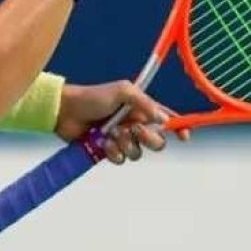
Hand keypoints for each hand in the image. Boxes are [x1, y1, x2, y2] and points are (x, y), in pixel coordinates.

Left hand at [55, 79, 190, 163]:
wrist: (67, 111)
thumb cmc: (93, 96)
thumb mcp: (122, 91)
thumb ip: (144, 102)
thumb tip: (163, 120)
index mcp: (141, 109)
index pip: (166, 120)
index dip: (178, 129)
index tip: (184, 136)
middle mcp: (134, 125)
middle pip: (156, 142)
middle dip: (148, 139)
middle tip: (133, 129)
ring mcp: (121, 139)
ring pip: (138, 154)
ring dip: (126, 144)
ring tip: (111, 133)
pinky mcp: (108, 151)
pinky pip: (120, 159)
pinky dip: (112, 152)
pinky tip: (101, 142)